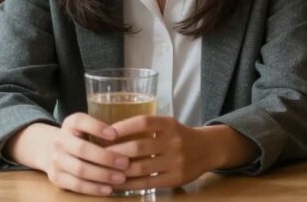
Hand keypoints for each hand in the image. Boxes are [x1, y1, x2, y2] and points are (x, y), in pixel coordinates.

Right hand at [7, 114, 130, 196]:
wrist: (51, 151)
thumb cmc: (82, 137)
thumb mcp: (88, 126)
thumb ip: (105, 128)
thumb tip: (141, 134)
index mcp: (71, 123)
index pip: (81, 121)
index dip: (97, 127)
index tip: (115, 134)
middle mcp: (60, 140)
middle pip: (82, 149)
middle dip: (106, 157)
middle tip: (126, 162)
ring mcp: (56, 160)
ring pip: (80, 169)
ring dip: (102, 175)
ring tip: (121, 178)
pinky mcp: (56, 178)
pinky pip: (76, 185)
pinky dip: (93, 188)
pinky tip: (109, 189)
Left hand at [107, 116, 257, 189]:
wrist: (209, 149)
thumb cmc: (181, 136)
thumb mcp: (168, 125)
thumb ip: (147, 128)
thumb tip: (111, 133)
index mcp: (169, 124)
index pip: (143, 122)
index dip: (122, 127)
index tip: (105, 133)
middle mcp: (174, 141)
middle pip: (138, 147)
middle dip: (114, 153)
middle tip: (97, 156)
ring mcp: (176, 160)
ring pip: (141, 167)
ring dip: (119, 171)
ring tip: (103, 171)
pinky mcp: (176, 177)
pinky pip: (148, 182)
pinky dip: (130, 183)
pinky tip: (118, 183)